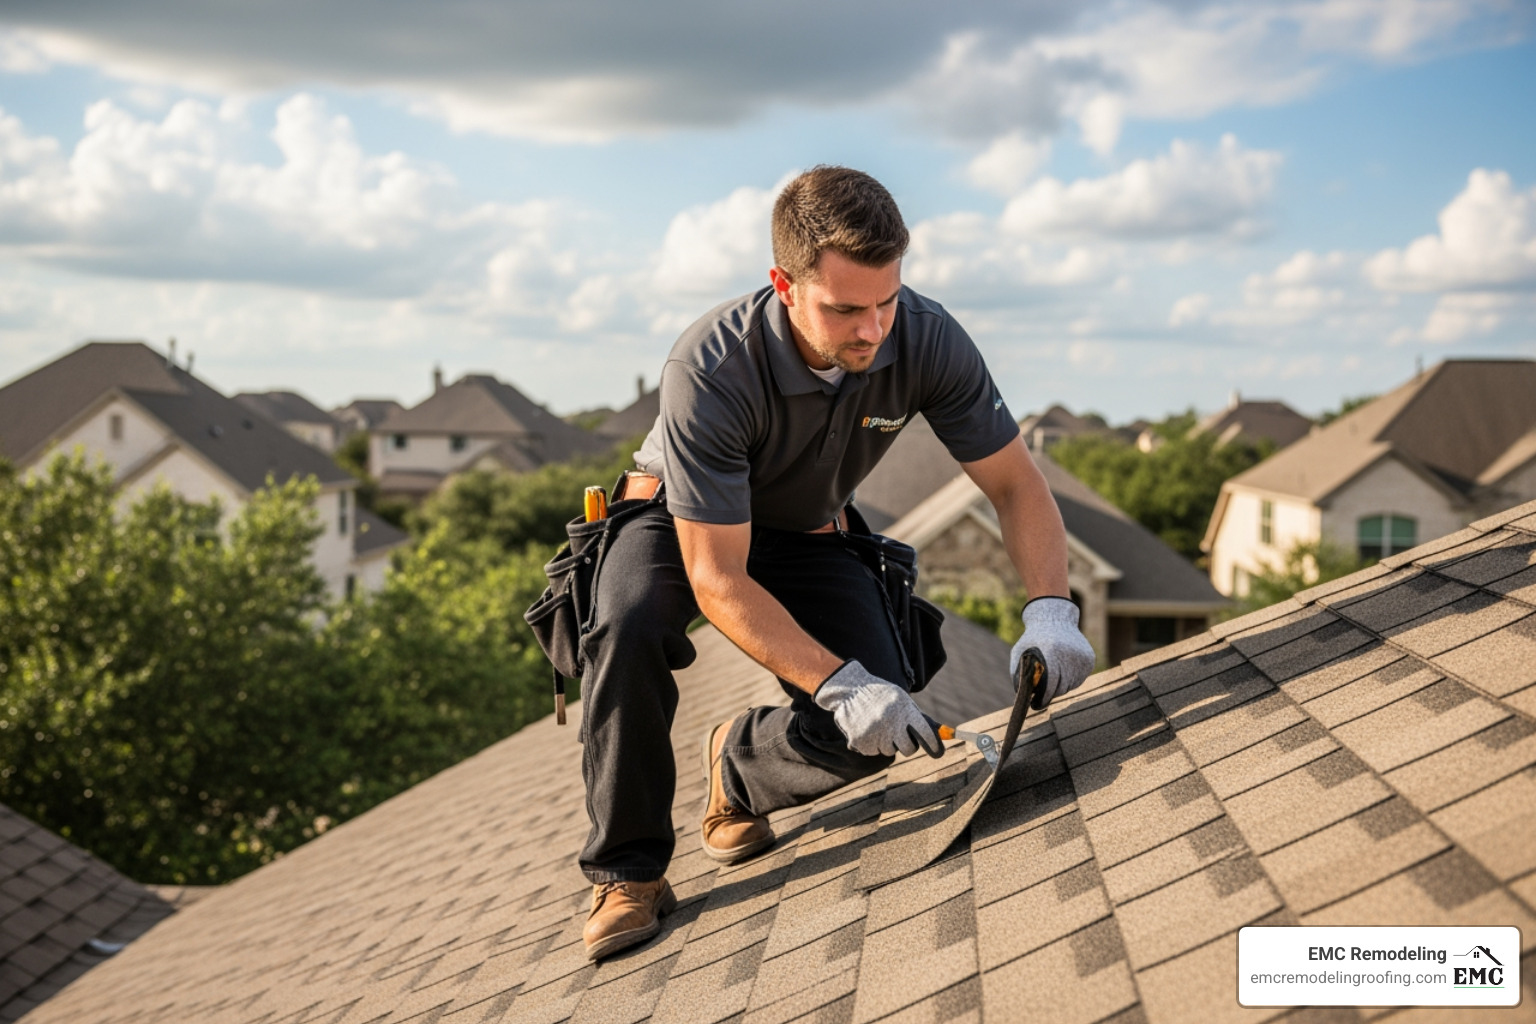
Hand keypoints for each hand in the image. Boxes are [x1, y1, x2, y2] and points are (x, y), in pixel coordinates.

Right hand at [813, 661, 943, 758]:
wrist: (850, 690)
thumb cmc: (880, 695)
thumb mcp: (900, 699)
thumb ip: (916, 717)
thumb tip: (940, 733)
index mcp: (903, 710)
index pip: (924, 733)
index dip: (933, 744)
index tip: (938, 751)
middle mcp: (890, 724)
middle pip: (908, 749)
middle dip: (907, 745)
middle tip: (901, 736)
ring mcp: (874, 734)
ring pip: (889, 751)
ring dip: (887, 743)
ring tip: (879, 726)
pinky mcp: (860, 742)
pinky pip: (873, 752)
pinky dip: (872, 744)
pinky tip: (867, 729)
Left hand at [1011, 597, 1094, 707]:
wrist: (1055, 620)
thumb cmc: (1033, 639)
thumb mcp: (1020, 653)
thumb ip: (1019, 674)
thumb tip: (1021, 697)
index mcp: (1052, 652)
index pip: (1050, 685)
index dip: (1043, 698)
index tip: (1036, 704)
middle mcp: (1070, 655)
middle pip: (1061, 688)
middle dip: (1050, 693)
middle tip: (1041, 693)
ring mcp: (1082, 657)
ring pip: (1071, 685)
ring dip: (1060, 686)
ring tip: (1052, 675)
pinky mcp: (1089, 659)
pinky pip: (1079, 679)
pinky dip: (1070, 679)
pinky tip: (1062, 669)